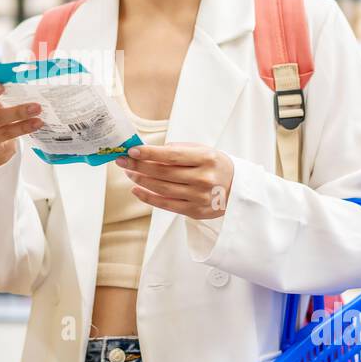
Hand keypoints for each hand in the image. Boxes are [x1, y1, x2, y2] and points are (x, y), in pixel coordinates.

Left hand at [115, 143, 233, 219]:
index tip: (132, 150)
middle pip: (163, 173)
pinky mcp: (194, 211)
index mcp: (207, 158)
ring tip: (129, 173)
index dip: (150, 153)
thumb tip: (148, 152)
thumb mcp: (203, 151)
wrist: (238, 189)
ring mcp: (199, 197)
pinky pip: (166, 205)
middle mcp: (204, 178)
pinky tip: (136, 190)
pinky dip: (148, 197)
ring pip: (162, 189)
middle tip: (123, 161)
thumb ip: (178, 150)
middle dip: (139, 166)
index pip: (172, 155)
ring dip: (141, 181)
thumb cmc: (215, 166)